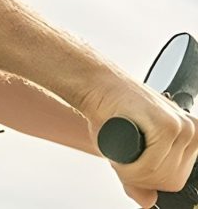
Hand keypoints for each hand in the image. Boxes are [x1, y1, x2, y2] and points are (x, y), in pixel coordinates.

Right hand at [80, 77, 197, 206]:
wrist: (96, 87)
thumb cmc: (112, 112)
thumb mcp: (131, 150)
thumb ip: (143, 176)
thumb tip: (148, 202)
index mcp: (190, 138)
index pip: (176, 181)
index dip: (149, 179)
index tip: (132, 164)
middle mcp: (191, 132)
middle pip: (170, 181)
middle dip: (140, 176)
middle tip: (122, 156)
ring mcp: (182, 128)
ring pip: (159, 175)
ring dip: (131, 170)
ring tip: (120, 149)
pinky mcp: (167, 125)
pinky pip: (150, 166)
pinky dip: (129, 166)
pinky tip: (120, 151)